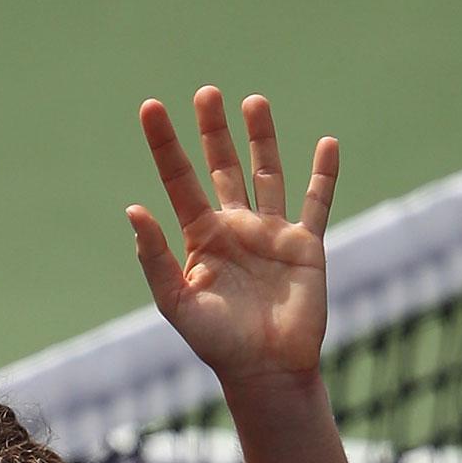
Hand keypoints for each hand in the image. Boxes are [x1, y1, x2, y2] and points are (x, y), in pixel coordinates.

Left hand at [128, 88, 337, 383]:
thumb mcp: (177, 302)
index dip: (166, 145)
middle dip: (214, 131)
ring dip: (262, 139)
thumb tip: (134, 209)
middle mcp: (235, 228)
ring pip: (267, 174)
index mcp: (201, 239)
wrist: (265, 369)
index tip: (151, 108)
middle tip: (206, 93)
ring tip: (254, 102)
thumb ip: (156, 258)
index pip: (180, 181)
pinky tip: (326, 145)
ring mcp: (271, 234)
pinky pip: (316, 203)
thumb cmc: (216, 342)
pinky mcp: (306, 246)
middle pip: (222, 168)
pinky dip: (324, 175)